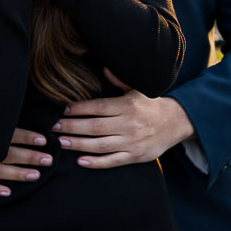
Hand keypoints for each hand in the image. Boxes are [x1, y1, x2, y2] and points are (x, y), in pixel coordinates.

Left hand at [52, 68, 195, 168]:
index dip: (79, 108)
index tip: (63, 109)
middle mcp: (129, 124)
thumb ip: (119, 79)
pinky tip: (80, 161)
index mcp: (127, 105)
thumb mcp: (138, 88)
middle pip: (95, 127)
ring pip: (101, 145)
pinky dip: (96, 163)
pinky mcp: (136, 157)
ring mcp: (132, 142)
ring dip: (79, 145)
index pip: (98, 107)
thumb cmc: (151, 104)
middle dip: (72, 127)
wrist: (176, 123)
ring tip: (61, 143)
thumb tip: (104, 68)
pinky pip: (113, 162)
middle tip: (54, 127)